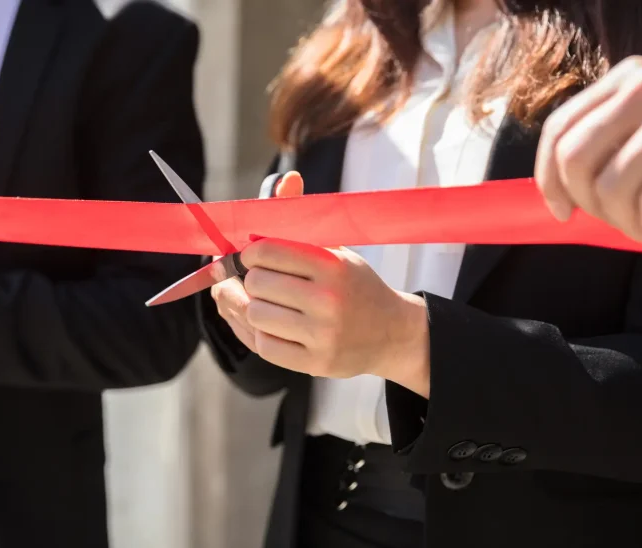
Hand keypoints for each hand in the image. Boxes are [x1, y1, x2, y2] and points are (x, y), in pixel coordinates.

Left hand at [211, 173, 430, 397]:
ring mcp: (323, 335)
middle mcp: (329, 300)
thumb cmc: (355, 286)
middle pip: (257, 283)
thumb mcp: (337, 248)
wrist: (392, 334)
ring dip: (249, 307)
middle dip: (249, 280)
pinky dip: (257, 333)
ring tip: (258, 302)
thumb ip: (305, 217)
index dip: (249, 252)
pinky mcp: (316, 363)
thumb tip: (285, 180)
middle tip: (254, 280)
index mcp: (333, 265)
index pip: (268, 250)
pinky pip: (264, 346)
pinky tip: (267, 325)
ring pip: (255, 315)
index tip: (251, 256)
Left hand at [536, 56, 641, 240]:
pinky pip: (641, 197)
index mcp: (625, 79)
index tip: (558, 212)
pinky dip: (640, 223)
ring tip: (636, 227)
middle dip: (581, 200)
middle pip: (574, 157)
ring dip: (617, 219)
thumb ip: (604, 142)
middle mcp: (641, 86)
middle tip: (608, 220)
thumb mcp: (641, 127)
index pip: (559, 129)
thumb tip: (556, 196)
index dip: (547, 178)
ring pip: (609, 185)